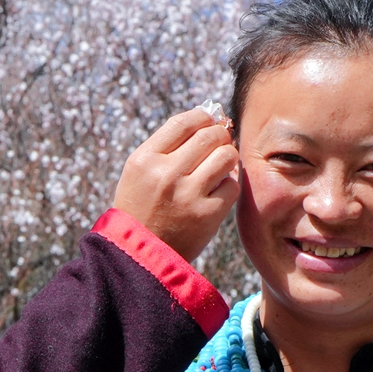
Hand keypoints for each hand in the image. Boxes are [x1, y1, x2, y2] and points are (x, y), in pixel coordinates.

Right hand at [113, 106, 239, 261]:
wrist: (140, 255)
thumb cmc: (143, 206)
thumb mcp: (141, 172)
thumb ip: (169, 144)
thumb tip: (211, 117)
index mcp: (145, 159)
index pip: (185, 122)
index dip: (203, 118)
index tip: (208, 124)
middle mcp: (166, 174)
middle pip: (210, 135)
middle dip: (219, 137)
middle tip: (217, 147)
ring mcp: (188, 195)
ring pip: (226, 156)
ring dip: (227, 159)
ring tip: (217, 169)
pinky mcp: (207, 214)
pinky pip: (232, 185)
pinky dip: (228, 186)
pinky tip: (216, 192)